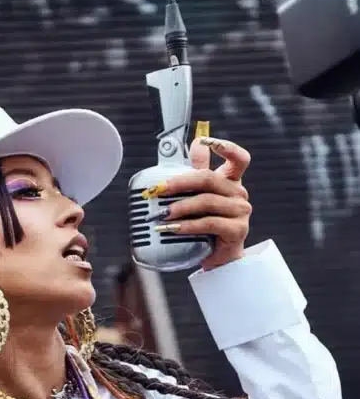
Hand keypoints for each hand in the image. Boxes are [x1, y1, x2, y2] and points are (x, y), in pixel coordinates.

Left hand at [148, 135, 251, 269]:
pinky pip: (209, 223)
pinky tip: (173, 228)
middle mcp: (239, 193)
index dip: (225, 147)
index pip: (239, 158)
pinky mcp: (237, 230)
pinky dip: (188, 225)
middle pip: (209, 179)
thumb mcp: (200, 198)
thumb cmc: (206, 226)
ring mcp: (240, 212)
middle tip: (158, 189)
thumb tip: (192, 144)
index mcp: (232, 181)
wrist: (219, 258)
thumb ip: (196, 173)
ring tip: (162, 214)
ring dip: (181, 206)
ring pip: (207, 201)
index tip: (204, 140)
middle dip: (180, 182)